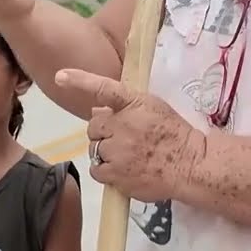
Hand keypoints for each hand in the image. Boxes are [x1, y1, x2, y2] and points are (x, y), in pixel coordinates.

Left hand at [55, 68, 204, 202]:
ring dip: (105, 152)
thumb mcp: (154, 108)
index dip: (81, 81)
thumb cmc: (174, 133)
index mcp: (134, 104)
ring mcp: (118, 150)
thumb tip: (97, 109)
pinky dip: (105, 170)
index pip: (104, 88)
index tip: (61, 76)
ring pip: (94, 148)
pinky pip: (96, 169)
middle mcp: (123, 125)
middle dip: (104, 132)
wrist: (190, 164)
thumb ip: (126, 106)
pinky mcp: (116, 174)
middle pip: (94, 126)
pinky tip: (122, 169)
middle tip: (123, 138)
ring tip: (127, 156)